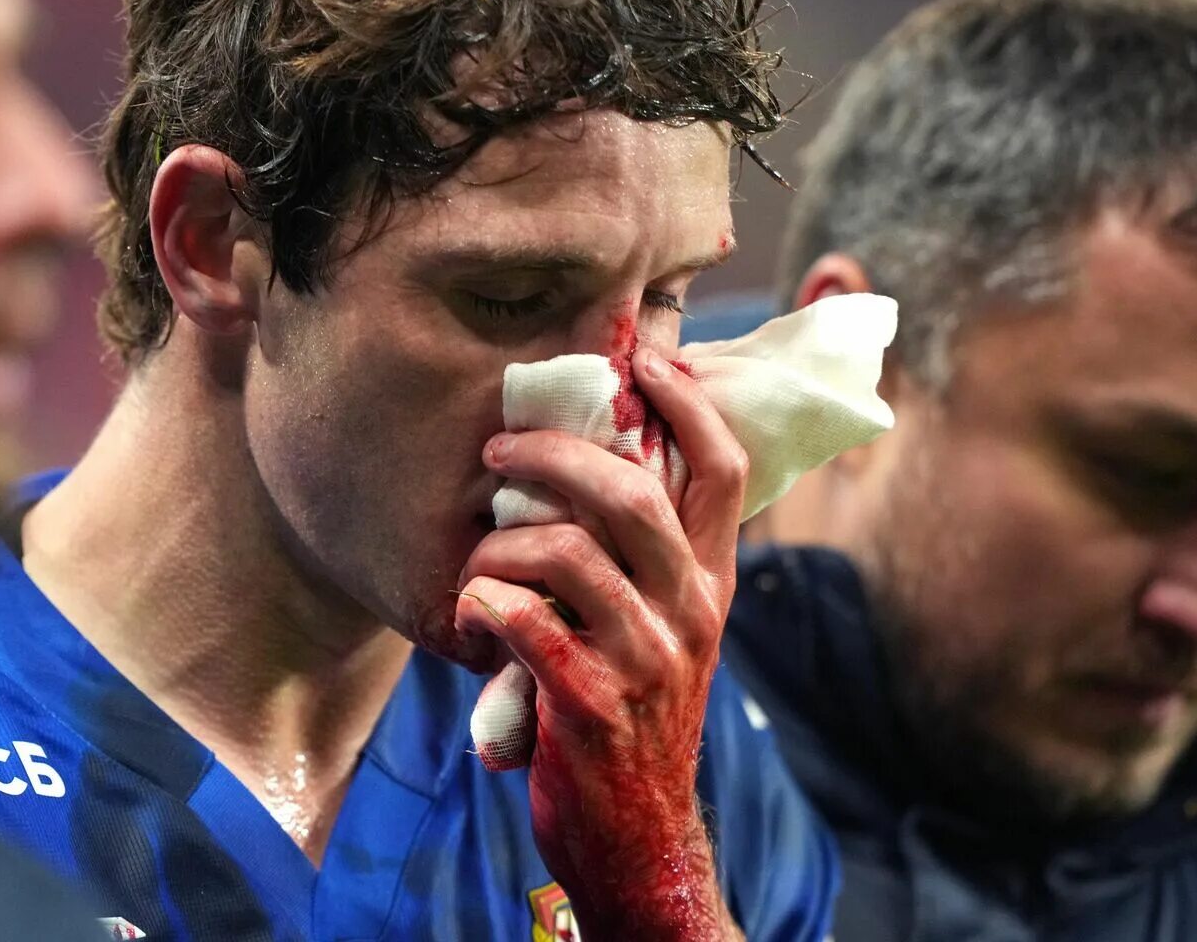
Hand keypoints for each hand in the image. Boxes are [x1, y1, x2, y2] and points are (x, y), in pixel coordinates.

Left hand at [455, 346, 747, 940]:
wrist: (639, 837)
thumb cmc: (631, 714)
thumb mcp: (662, 630)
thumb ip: (642, 556)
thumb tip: (594, 457)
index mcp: (711, 583)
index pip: (724, 468)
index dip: (689, 402)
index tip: (645, 360)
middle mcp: (691, 612)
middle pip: (631, 491)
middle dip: (551, 454)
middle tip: (497, 451)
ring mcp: (646, 660)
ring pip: (565, 551)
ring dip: (500, 544)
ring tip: (477, 562)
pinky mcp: (591, 704)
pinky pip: (523, 622)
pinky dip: (483, 605)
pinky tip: (472, 616)